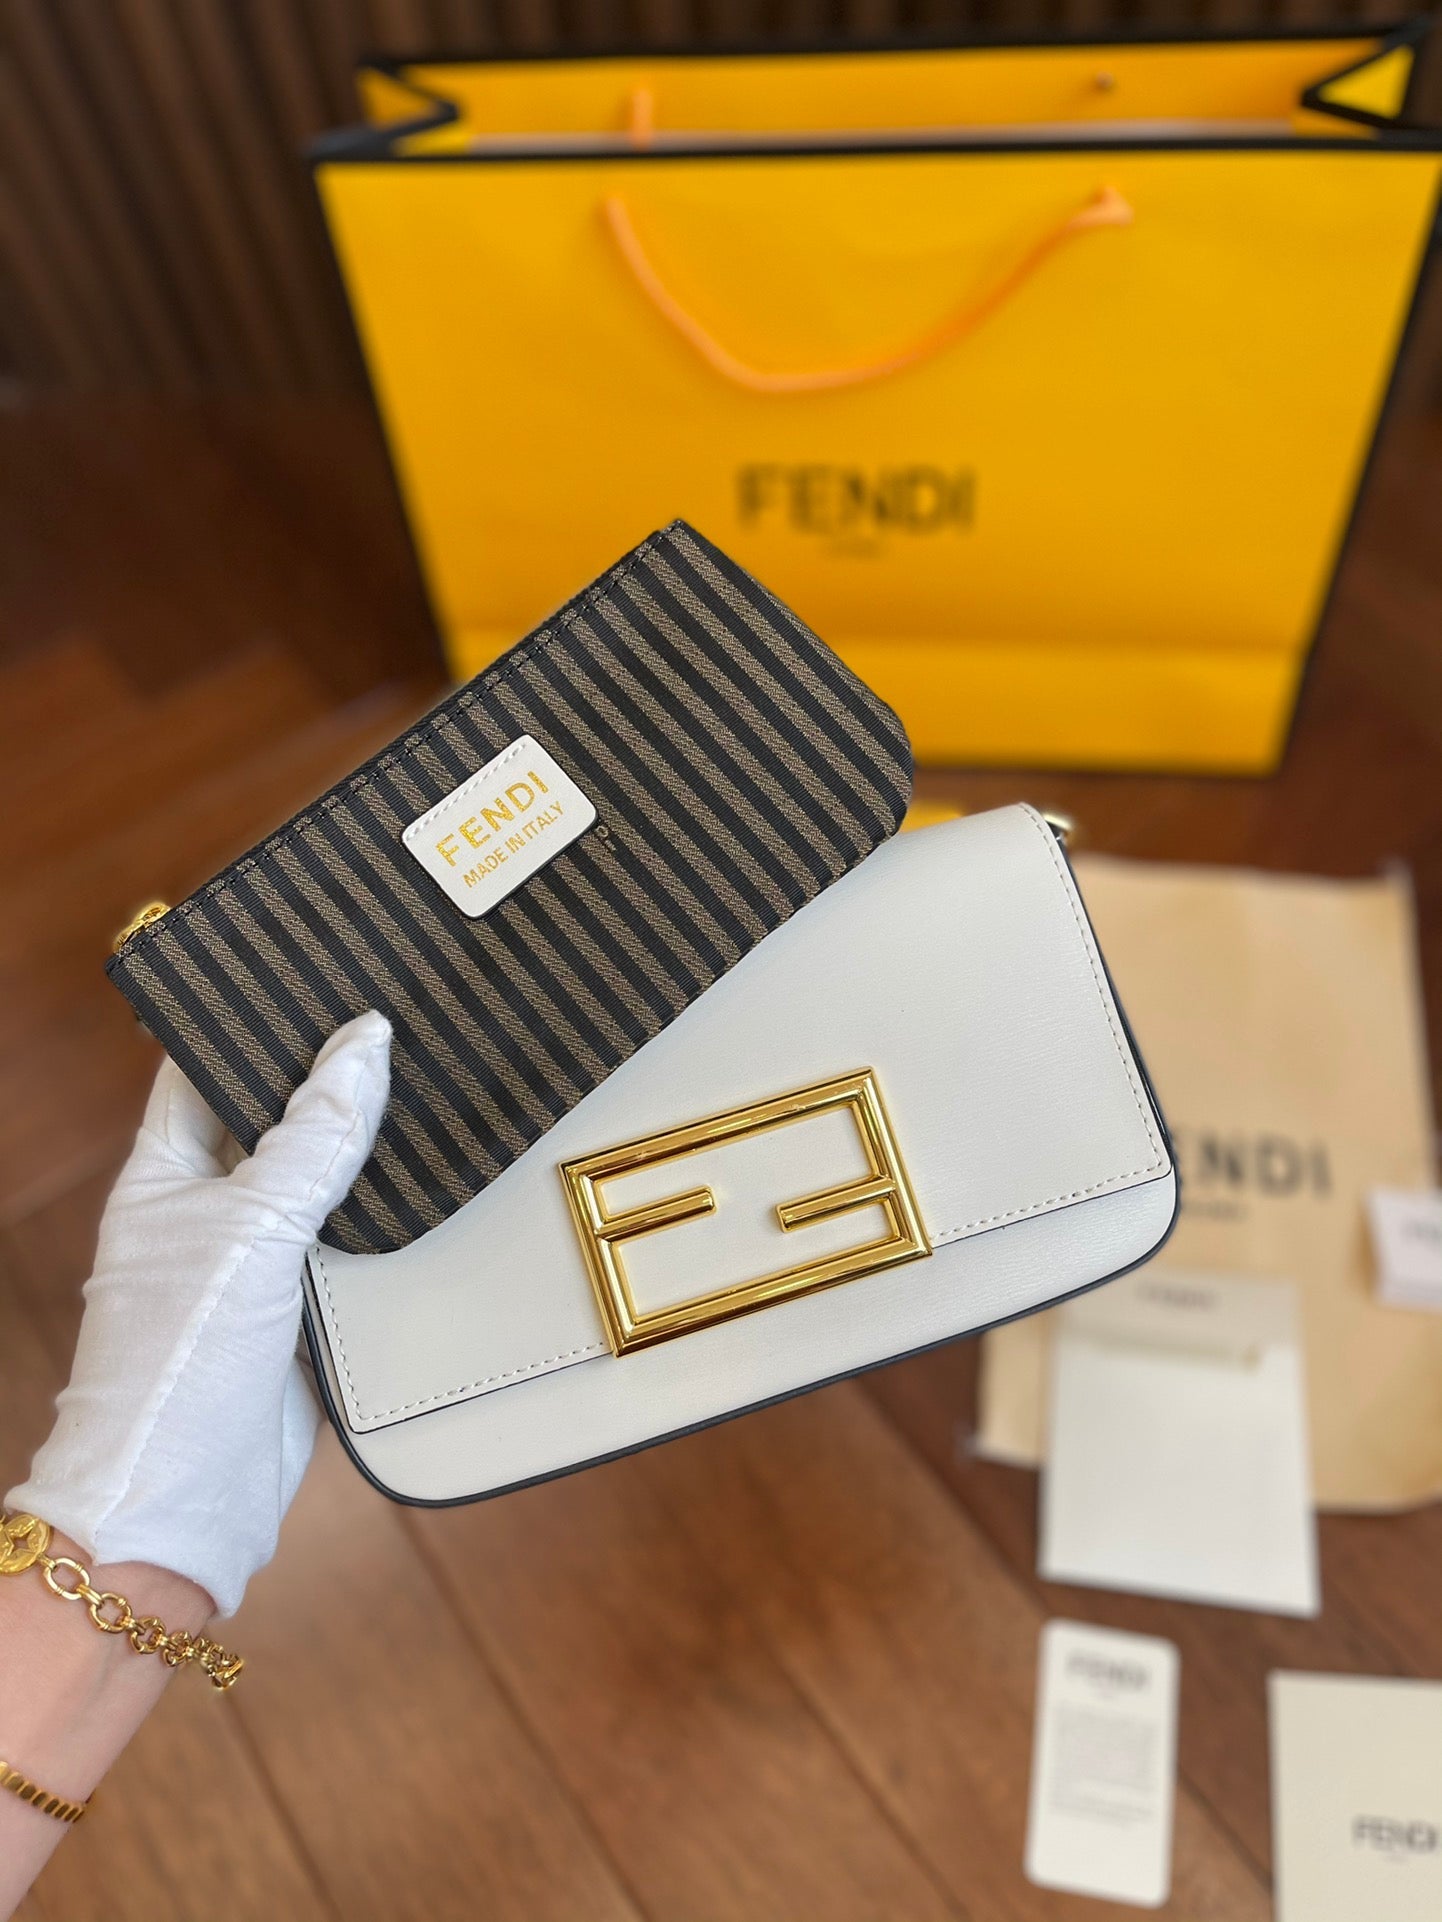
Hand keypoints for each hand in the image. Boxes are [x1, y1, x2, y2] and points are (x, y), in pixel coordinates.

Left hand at [6, 1012, 390, 1616]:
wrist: (183, 1508)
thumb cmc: (177, 1364)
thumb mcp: (249, 1227)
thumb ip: (314, 1137)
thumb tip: (367, 1040)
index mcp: (163, 1175)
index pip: (204, 1070)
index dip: (253, 1020)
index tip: (316, 968)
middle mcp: (208, 1213)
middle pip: (276, 1122)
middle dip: (331, 1078)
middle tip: (404, 1015)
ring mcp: (259, 1265)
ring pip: (324, 1184)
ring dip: (371, 1150)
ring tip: (438, 1078)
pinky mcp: (307, 1315)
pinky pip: (355, 1246)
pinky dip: (393, 1218)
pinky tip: (443, 1180)